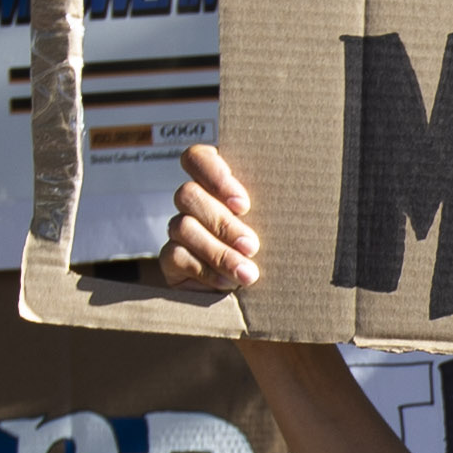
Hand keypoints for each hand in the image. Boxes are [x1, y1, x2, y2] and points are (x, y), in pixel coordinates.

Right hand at [158, 141, 260, 292]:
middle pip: (188, 194)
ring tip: (246, 272)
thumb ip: (268, 208)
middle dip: (222, 222)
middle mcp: (193, 201)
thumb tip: (281, 204)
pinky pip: (177, 256)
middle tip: (251, 245)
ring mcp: (178, 228)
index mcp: (217, 183)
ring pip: (183, 226)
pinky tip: (226, 282)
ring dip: (218, 251)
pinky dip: (204, 270)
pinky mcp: (171, 259)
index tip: (242, 204)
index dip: (214, 175)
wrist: (253, 293)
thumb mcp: (271, 224)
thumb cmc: (270, 248)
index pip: (197, 158)